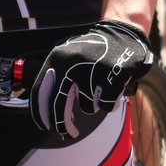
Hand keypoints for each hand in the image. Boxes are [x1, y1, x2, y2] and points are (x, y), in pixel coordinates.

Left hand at [29, 20, 150, 139]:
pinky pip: (107, 105)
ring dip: (95, 103)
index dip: (41, 113)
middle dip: (63, 124)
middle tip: (68, 134)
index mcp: (58, 58)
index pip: (41, 91)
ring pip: (89, 107)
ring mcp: (93, 70)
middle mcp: (72, 63)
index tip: (44, 126)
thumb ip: (56, 76)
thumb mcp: (68, 54)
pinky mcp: (113, 77)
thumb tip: (43, 108)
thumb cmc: (94, 49)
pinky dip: (111, 102)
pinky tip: (115, 89)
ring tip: (101, 87)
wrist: (124, 31)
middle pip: (60, 106)